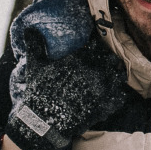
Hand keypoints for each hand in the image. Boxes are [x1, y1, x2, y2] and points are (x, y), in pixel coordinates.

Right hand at [5, 31, 127, 149]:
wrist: (42, 122)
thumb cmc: (38, 92)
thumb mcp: (34, 65)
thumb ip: (35, 44)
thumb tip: (30, 28)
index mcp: (80, 59)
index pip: (98, 46)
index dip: (98, 48)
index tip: (96, 52)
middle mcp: (94, 71)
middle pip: (112, 60)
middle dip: (109, 62)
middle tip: (105, 66)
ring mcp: (101, 89)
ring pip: (119, 77)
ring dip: (115, 77)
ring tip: (109, 80)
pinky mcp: (104, 106)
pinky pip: (120, 98)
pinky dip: (117, 97)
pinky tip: (110, 97)